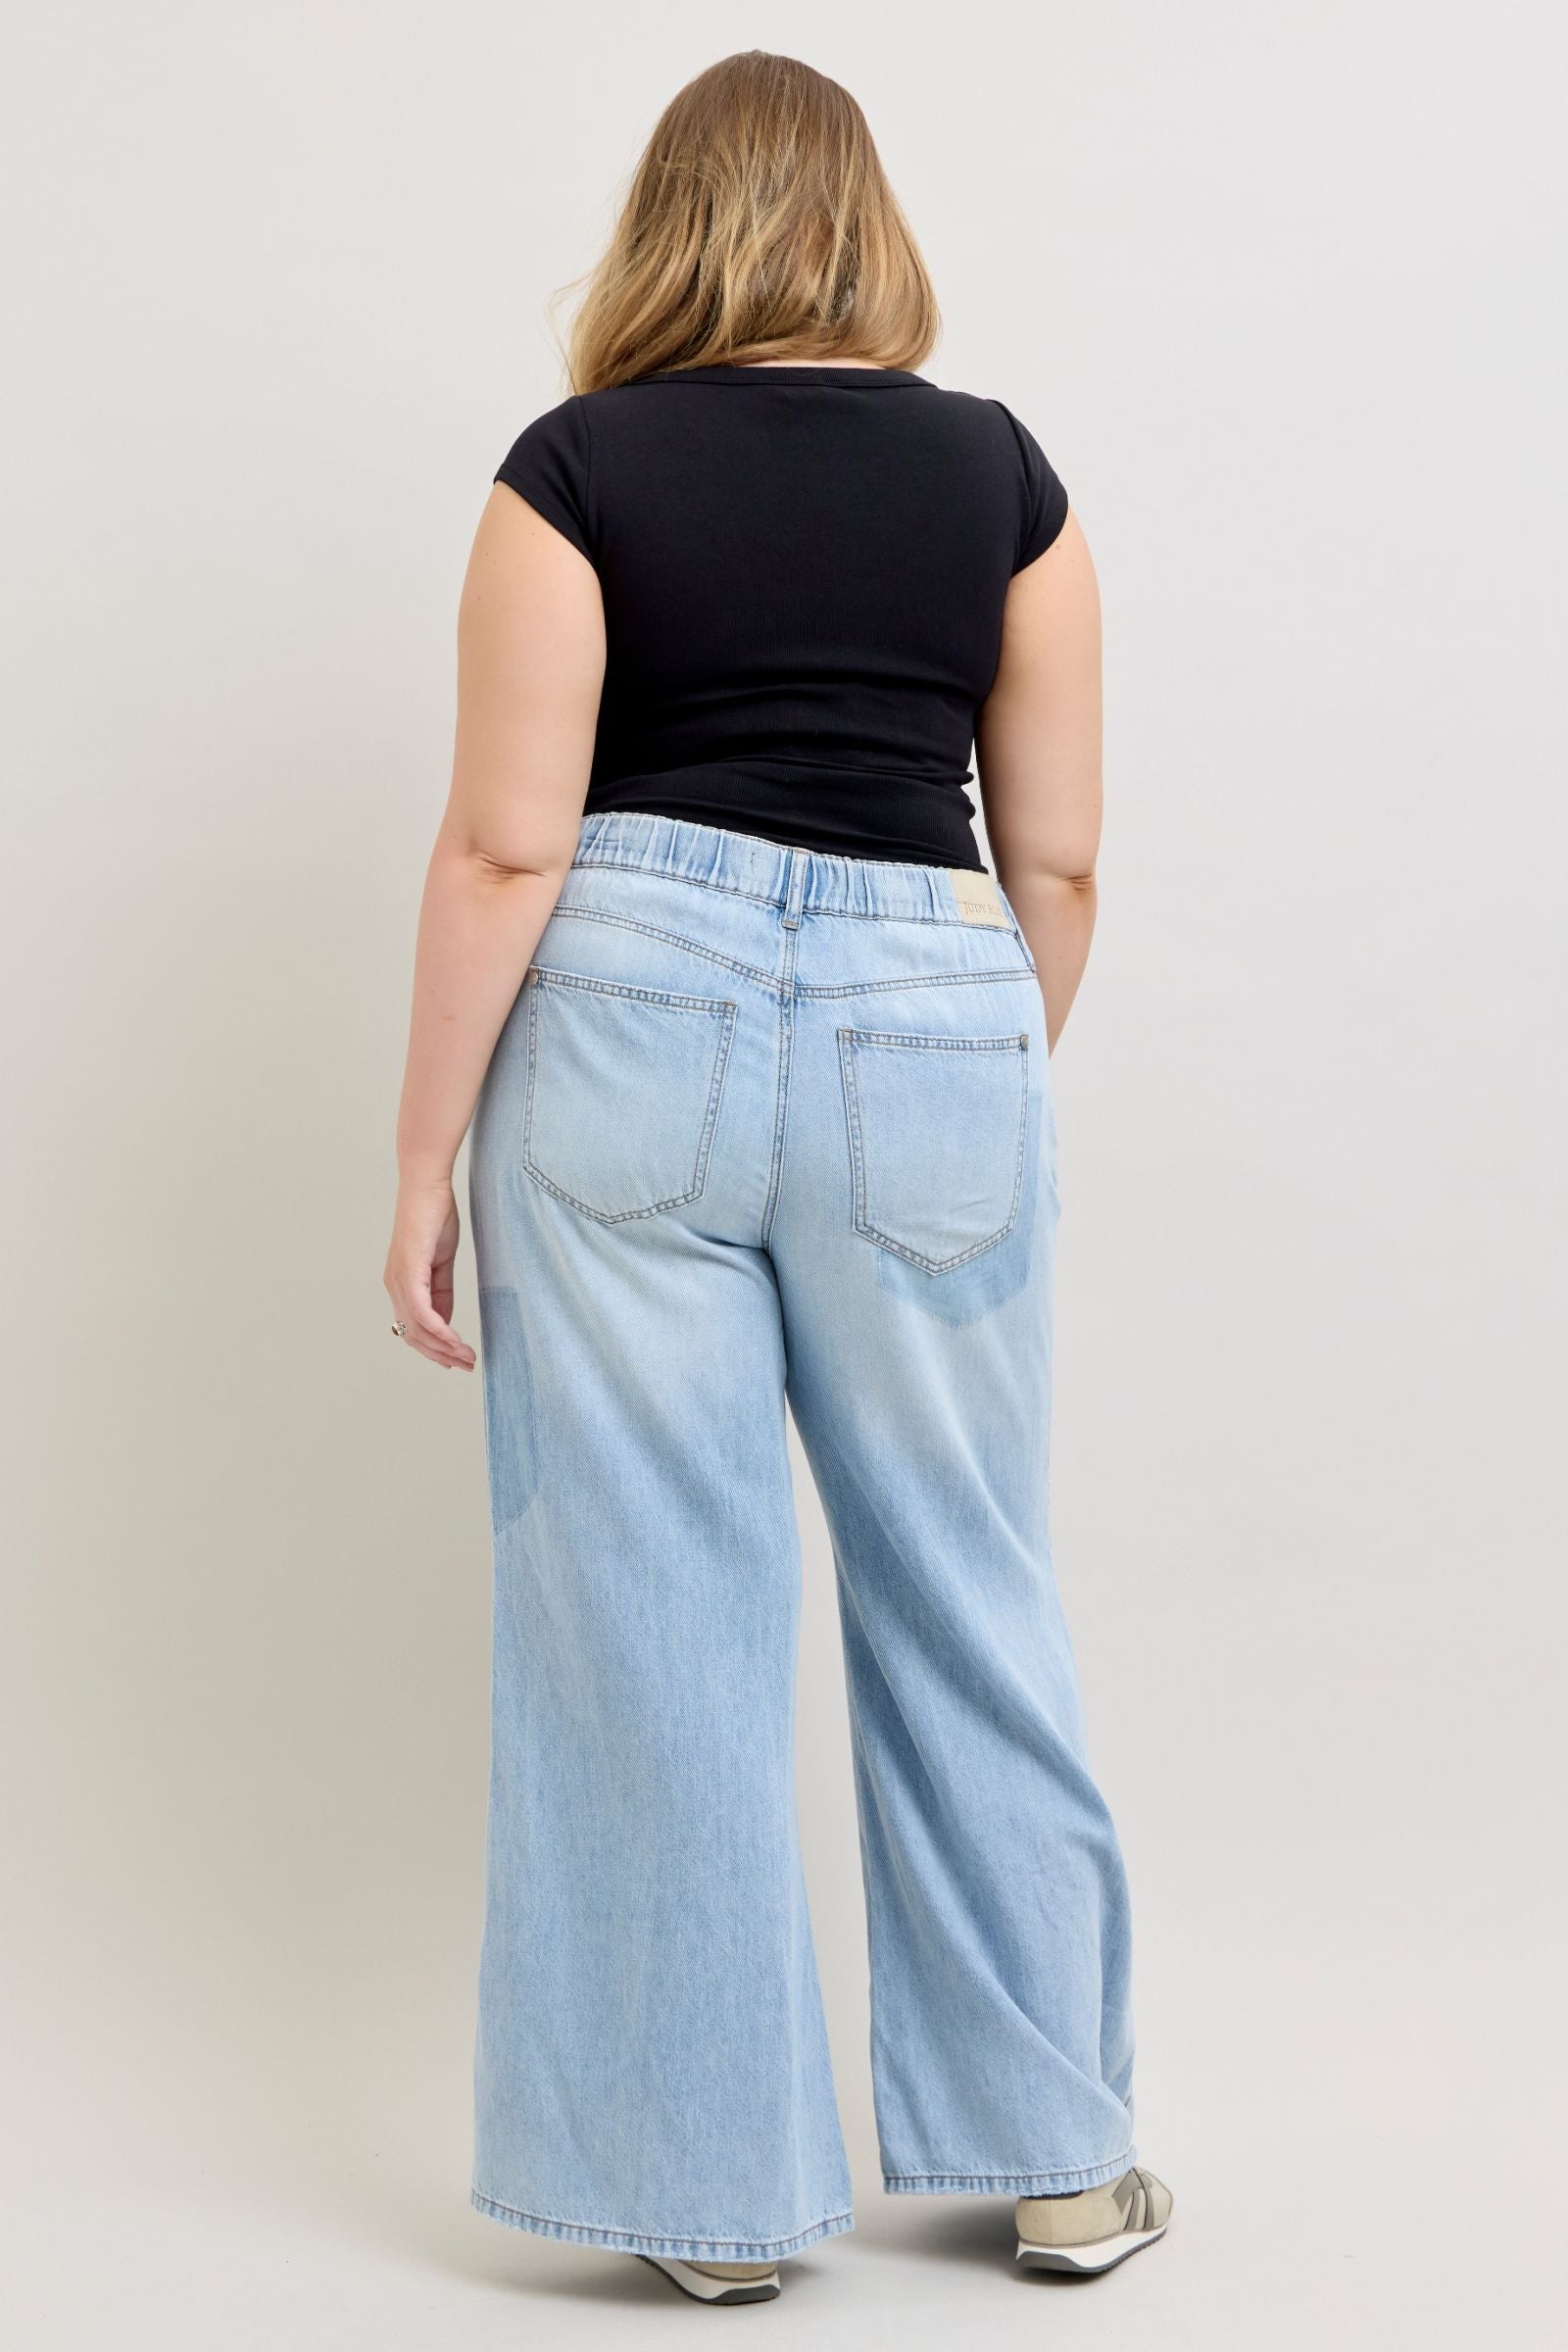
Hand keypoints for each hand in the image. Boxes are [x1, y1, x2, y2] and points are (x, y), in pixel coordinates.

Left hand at [384, 1178, 476, 1369]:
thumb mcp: (441, 1261)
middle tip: (466, 1365)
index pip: (413, 1327)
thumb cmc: (434, 1216)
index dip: (434, 1347)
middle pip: (413, 1336)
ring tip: (467, 1357)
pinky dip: (441, 1331)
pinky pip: (423, 1314)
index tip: (457, 1358)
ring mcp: (399, 1280)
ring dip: (444, 1348)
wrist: (427, 1187)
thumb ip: (442, 1291)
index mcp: (401, 1283)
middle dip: (441, 1355)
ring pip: (418, 1331)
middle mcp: (394, 1286)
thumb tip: (445, 1319)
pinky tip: (456, 1340)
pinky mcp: (409, 1273)